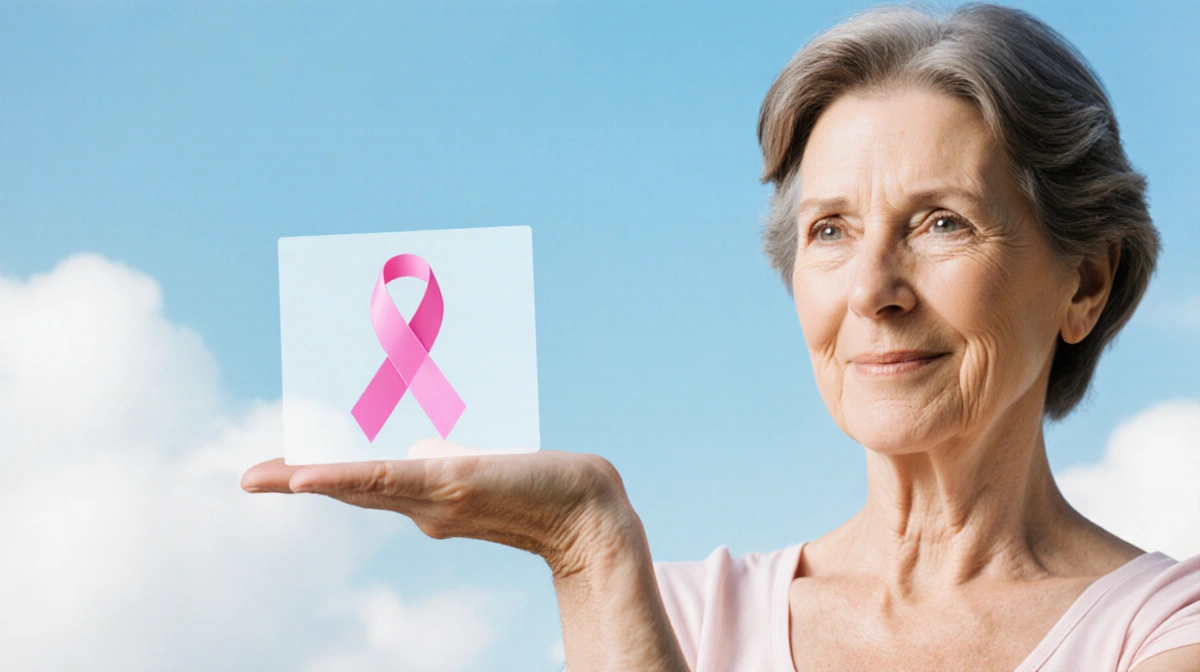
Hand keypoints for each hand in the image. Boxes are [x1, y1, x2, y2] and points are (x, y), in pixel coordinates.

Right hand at [240, 439, 637, 576]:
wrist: (588, 510)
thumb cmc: (541, 485)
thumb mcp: (481, 465)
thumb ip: (445, 456)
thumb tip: (418, 442)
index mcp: (426, 496)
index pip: (363, 483)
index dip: (321, 477)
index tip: (283, 471)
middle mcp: (422, 504)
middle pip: (350, 486)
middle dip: (297, 480)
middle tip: (248, 477)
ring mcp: (434, 498)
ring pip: (362, 485)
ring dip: (311, 480)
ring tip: (265, 478)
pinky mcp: (452, 486)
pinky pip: (389, 481)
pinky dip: (346, 479)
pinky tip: (311, 477)